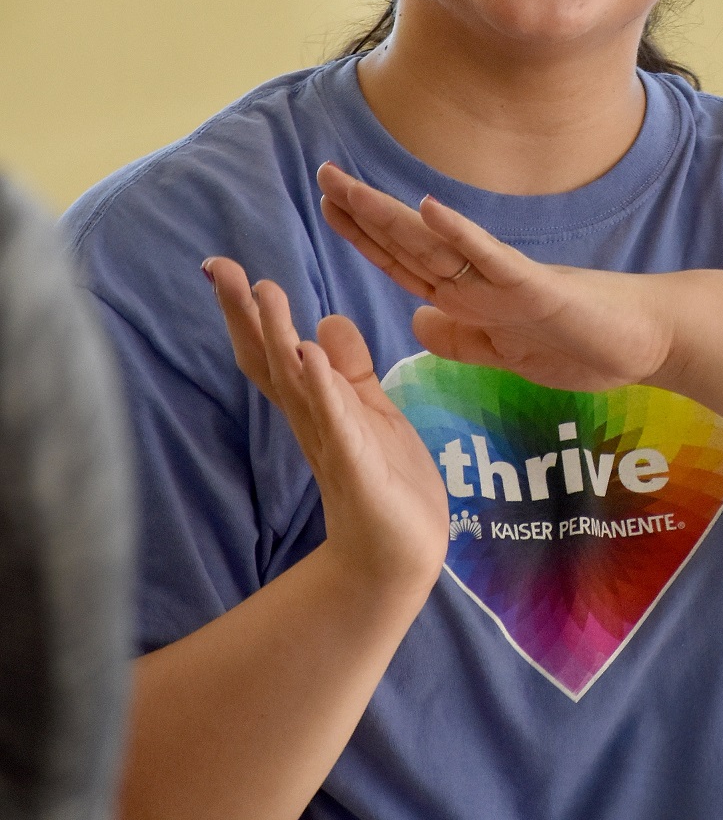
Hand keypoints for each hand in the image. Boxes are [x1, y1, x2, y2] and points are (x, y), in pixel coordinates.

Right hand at [203, 258, 449, 598]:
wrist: (402, 552)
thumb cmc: (387, 483)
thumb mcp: (370, 411)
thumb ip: (350, 369)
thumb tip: (328, 319)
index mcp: (315, 405)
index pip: (274, 350)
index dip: (248, 311)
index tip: (223, 266)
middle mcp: (313, 419)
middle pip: (271, 360)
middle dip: (247, 315)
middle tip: (222, 268)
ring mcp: (332, 440)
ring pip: (298, 383)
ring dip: (280, 337)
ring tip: (266, 293)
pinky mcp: (357, 464)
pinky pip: (336, 420)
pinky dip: (323, 386)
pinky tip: (310, 354)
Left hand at [315, 163, 675, 392]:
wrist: (648, 341)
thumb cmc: (586, 343)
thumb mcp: (506, 353)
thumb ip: (463, 338)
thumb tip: (416, 319)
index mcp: (473, 299)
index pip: (407, 263)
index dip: (367, 237)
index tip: (330, 206)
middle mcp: (482, 282)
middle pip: (411, 245)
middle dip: (365, 213)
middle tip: (324, 174)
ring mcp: (507, 282)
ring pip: (438, 245)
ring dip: (391, 216)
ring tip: (351, 186)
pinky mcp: (537, 288)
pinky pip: (490, 259)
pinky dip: (458, 233)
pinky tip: (427, 208)